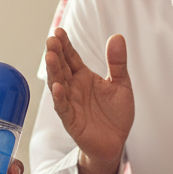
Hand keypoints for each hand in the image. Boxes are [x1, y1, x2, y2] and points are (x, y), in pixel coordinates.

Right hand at [45, 28, 133, 164]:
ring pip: (58, 85)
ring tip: (50, 57)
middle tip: (52, 39)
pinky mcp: (72, 121)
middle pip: (62, 68)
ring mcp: (71, 104)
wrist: (116, 141)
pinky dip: (60, 98)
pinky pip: (64, 108)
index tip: (59, 31)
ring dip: (54, 72)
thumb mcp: (121, 84)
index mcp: (83, 77)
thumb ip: (117, 62)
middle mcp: (73, 88)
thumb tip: (117, 36)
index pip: (71, 57)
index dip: (65, 45)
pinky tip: (58, 87)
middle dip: (56, 54)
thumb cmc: (116, 113)